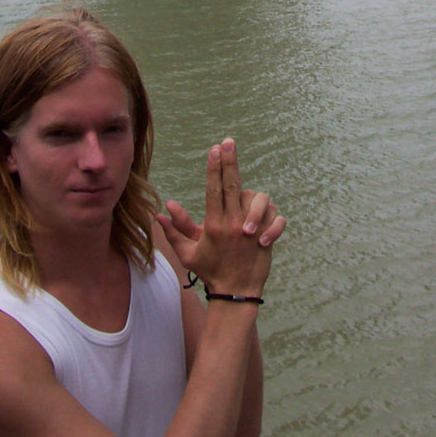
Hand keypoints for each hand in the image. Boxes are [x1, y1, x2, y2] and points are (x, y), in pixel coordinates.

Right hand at [156, 138, 285, 296]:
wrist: (237, 293)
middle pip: (232, 185)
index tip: (215, 149)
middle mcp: (233, 224)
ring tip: (242, 200)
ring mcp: (252, 229)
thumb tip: (161, 212)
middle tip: (229, 142)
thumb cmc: (210, 272)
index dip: (214, 167)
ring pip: (254, 197)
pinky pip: (274, 213)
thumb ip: (175, 231)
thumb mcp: (188, 254)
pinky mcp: (267, 235)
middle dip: (230, 161)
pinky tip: (263, 213)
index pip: (213, 190)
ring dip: (249, 195)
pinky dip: (270, 211)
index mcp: (214, 226)